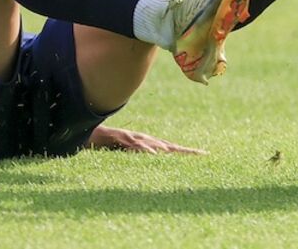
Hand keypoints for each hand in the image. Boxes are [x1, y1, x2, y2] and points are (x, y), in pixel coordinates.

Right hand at [88, 124, 205, 154]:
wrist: (94, 134)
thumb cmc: (111, 146)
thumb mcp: (129, 155)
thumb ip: (140, 157)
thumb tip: (152, 162)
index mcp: (149, 144)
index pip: (171, 149)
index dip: (186, 153)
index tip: (204, 155)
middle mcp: (146, 140)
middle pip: (170, 146)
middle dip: (186, 152)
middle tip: (203, 155)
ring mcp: (137, 139)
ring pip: (156, 145)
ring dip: (170, 151)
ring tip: (185, 155)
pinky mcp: (126, 140)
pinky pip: (138, 146)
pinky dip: (147, 150)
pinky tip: (156, 154)